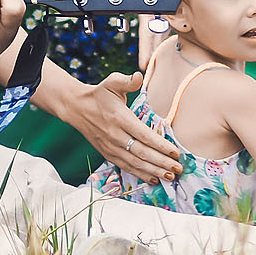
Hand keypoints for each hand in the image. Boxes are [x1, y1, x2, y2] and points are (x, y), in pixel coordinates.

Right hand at [58, 70, 183, 180]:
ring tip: (170, 176)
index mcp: (119, 118)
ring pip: (135, 163)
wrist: (76, 108)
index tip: (175, 152)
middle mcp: (115, 135)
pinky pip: (126, 167)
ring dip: (154, 171)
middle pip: (142, 153)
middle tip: (179, 169)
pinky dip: (140, 175)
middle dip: (162, 162)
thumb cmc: (99, 94)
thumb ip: (127, 80)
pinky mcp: (108, 154)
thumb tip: (139, 76)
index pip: (143, 135)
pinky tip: (153, 179)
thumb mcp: (111, 82)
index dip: (160, 145)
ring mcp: (110, 147)